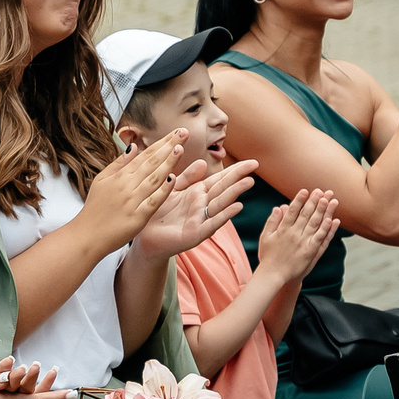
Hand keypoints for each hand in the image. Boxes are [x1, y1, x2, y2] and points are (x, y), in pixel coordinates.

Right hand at [74, 134, 183, 253]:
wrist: (86, 235)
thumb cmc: (95, 208)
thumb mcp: (102, 180)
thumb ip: (119, 164)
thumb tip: (134, 146)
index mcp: (120, 176)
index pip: (145, 155)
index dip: (162, 143)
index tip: (176, 132)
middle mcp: (127, 185)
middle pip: (151, 162)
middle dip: (169, 146)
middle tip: (184, 133)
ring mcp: (132, 201)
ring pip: (154, 178)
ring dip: (168, 163)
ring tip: (181, 149)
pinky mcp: (137, 217)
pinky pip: (153, 201)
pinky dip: (163, 190)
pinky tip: (173, 179)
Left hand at [136, 156, 256, 258]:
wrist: (143, 236)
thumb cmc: (156, 211)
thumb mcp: (171, 189)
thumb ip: (187, 177)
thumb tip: (203, 162)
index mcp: (197, 193)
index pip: (220, 179)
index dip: (235, 170)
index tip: (253, 162)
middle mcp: (203, 206)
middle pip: (223, 188)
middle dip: (238, 177)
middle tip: (255, 165)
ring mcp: (201, 220)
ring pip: (220, 204)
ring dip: (235, 193)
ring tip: (249, 181)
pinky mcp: (194, 234)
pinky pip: (211, 224)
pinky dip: (224, 215)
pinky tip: (237, 207)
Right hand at [256, 187, 341, 283]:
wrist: (274, 275)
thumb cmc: (268, 256)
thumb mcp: (265, 237)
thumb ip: (272, 221)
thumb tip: (278, 207)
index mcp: (282, 229)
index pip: (293, 211)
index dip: (300, 200)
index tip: (306, 190)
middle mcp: (294, 234)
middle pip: (307, 214)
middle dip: (315, 201)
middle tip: (323, 191)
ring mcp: (303, 243)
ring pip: (316, 224)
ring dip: (324, 211)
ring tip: (331, 200)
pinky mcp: (310, 252)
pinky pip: (321, 239)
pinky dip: (327, 229)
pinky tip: (333, 219)